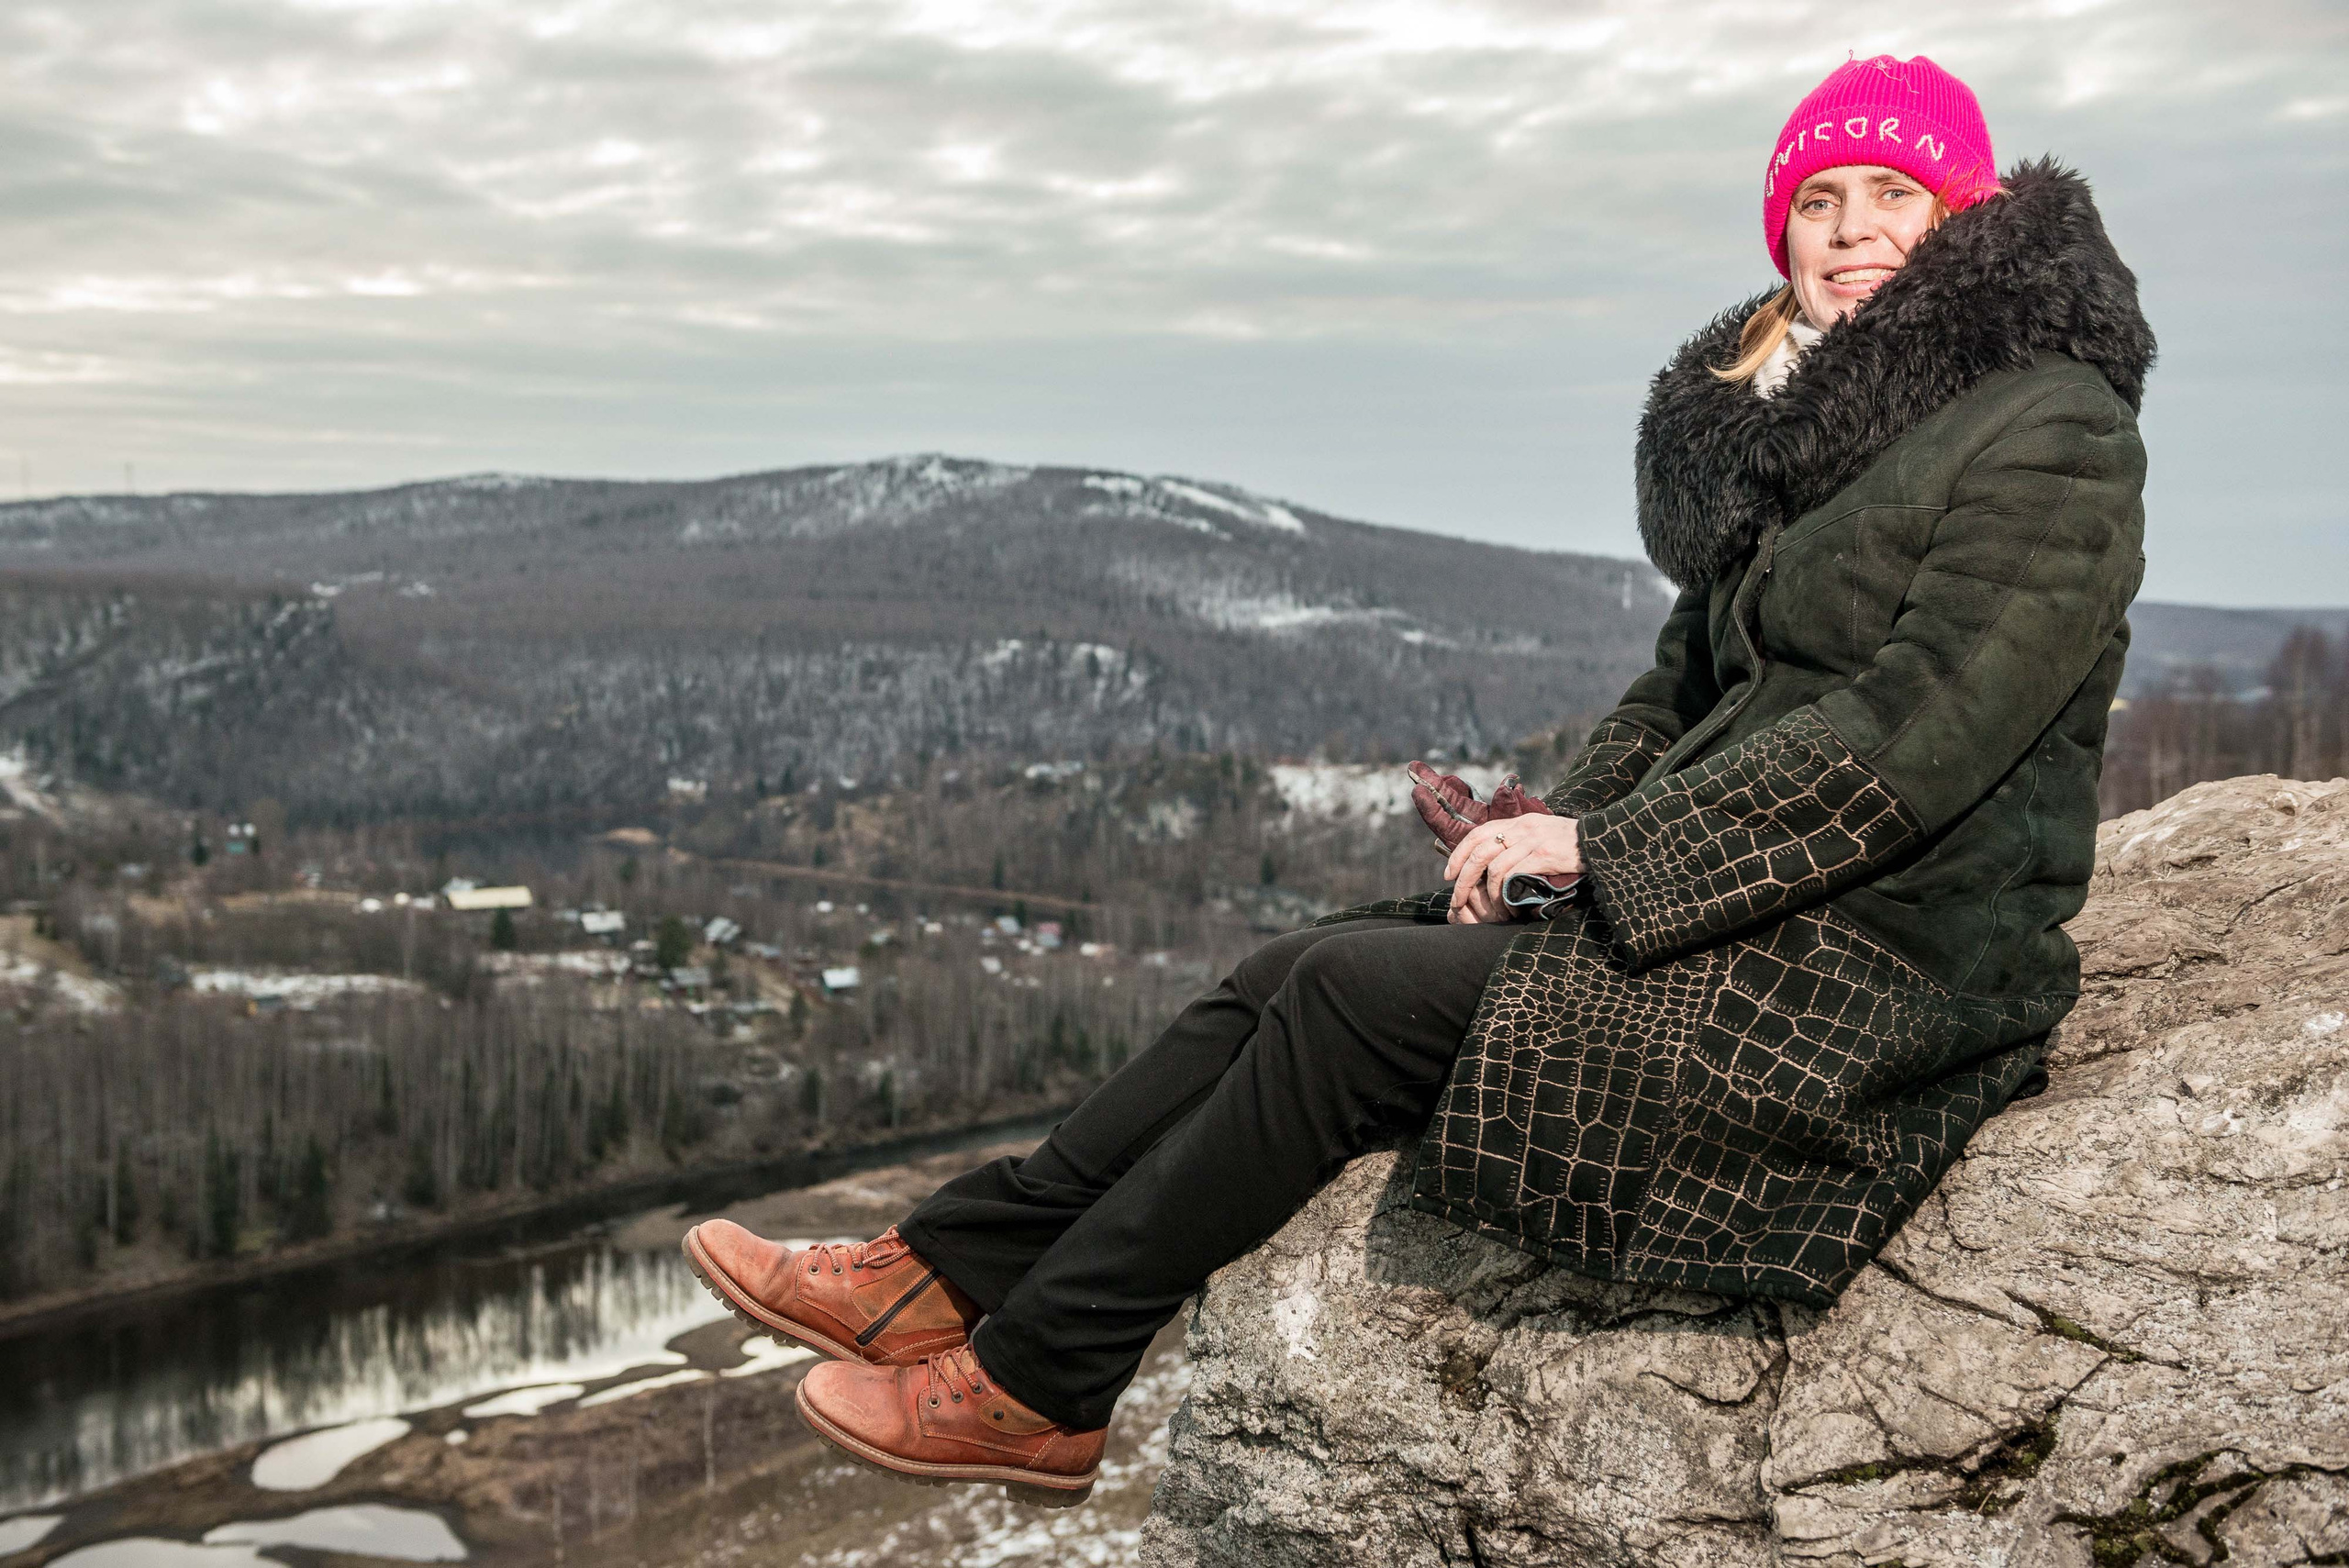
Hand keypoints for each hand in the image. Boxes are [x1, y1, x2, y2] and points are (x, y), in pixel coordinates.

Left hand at [1443, 814, 1580, 924]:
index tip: (1449, 874)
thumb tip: (1494, 861)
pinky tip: (1509, 906)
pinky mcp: (1544, 855)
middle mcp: (1523, 827)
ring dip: (1485, 891)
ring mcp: (1533, 840)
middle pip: (1480, 850)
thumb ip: (1520, 842)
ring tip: (1487, 909)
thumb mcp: (1543, 834)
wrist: (1603, 842)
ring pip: (1494, 865)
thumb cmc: (1572, 845)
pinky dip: (1506, 892)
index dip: (1459, 854)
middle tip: (1457, 898)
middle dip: (1463, 877)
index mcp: (1520, 822)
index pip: (1478, 833)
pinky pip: (1514, 873)